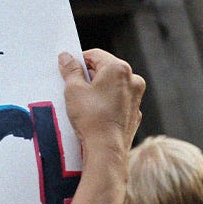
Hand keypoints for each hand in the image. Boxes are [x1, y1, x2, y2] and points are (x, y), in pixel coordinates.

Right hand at [59, 49, 144, 167]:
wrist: (107, 148)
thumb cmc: (92, 117)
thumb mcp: (73, 89)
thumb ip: (70, 69)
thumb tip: (66, 57)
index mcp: (118, 69)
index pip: (95, 55)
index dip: (78, 61)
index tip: (68, 69)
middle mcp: (132, 80)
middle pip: (105, 69)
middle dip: (88, 76)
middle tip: (73, 87)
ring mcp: (136, 97)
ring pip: (112, 85)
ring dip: (98, 89)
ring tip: (82, 102)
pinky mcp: (134, 112)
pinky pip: (118, 100)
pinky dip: (106, 102)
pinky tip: (94, 113)